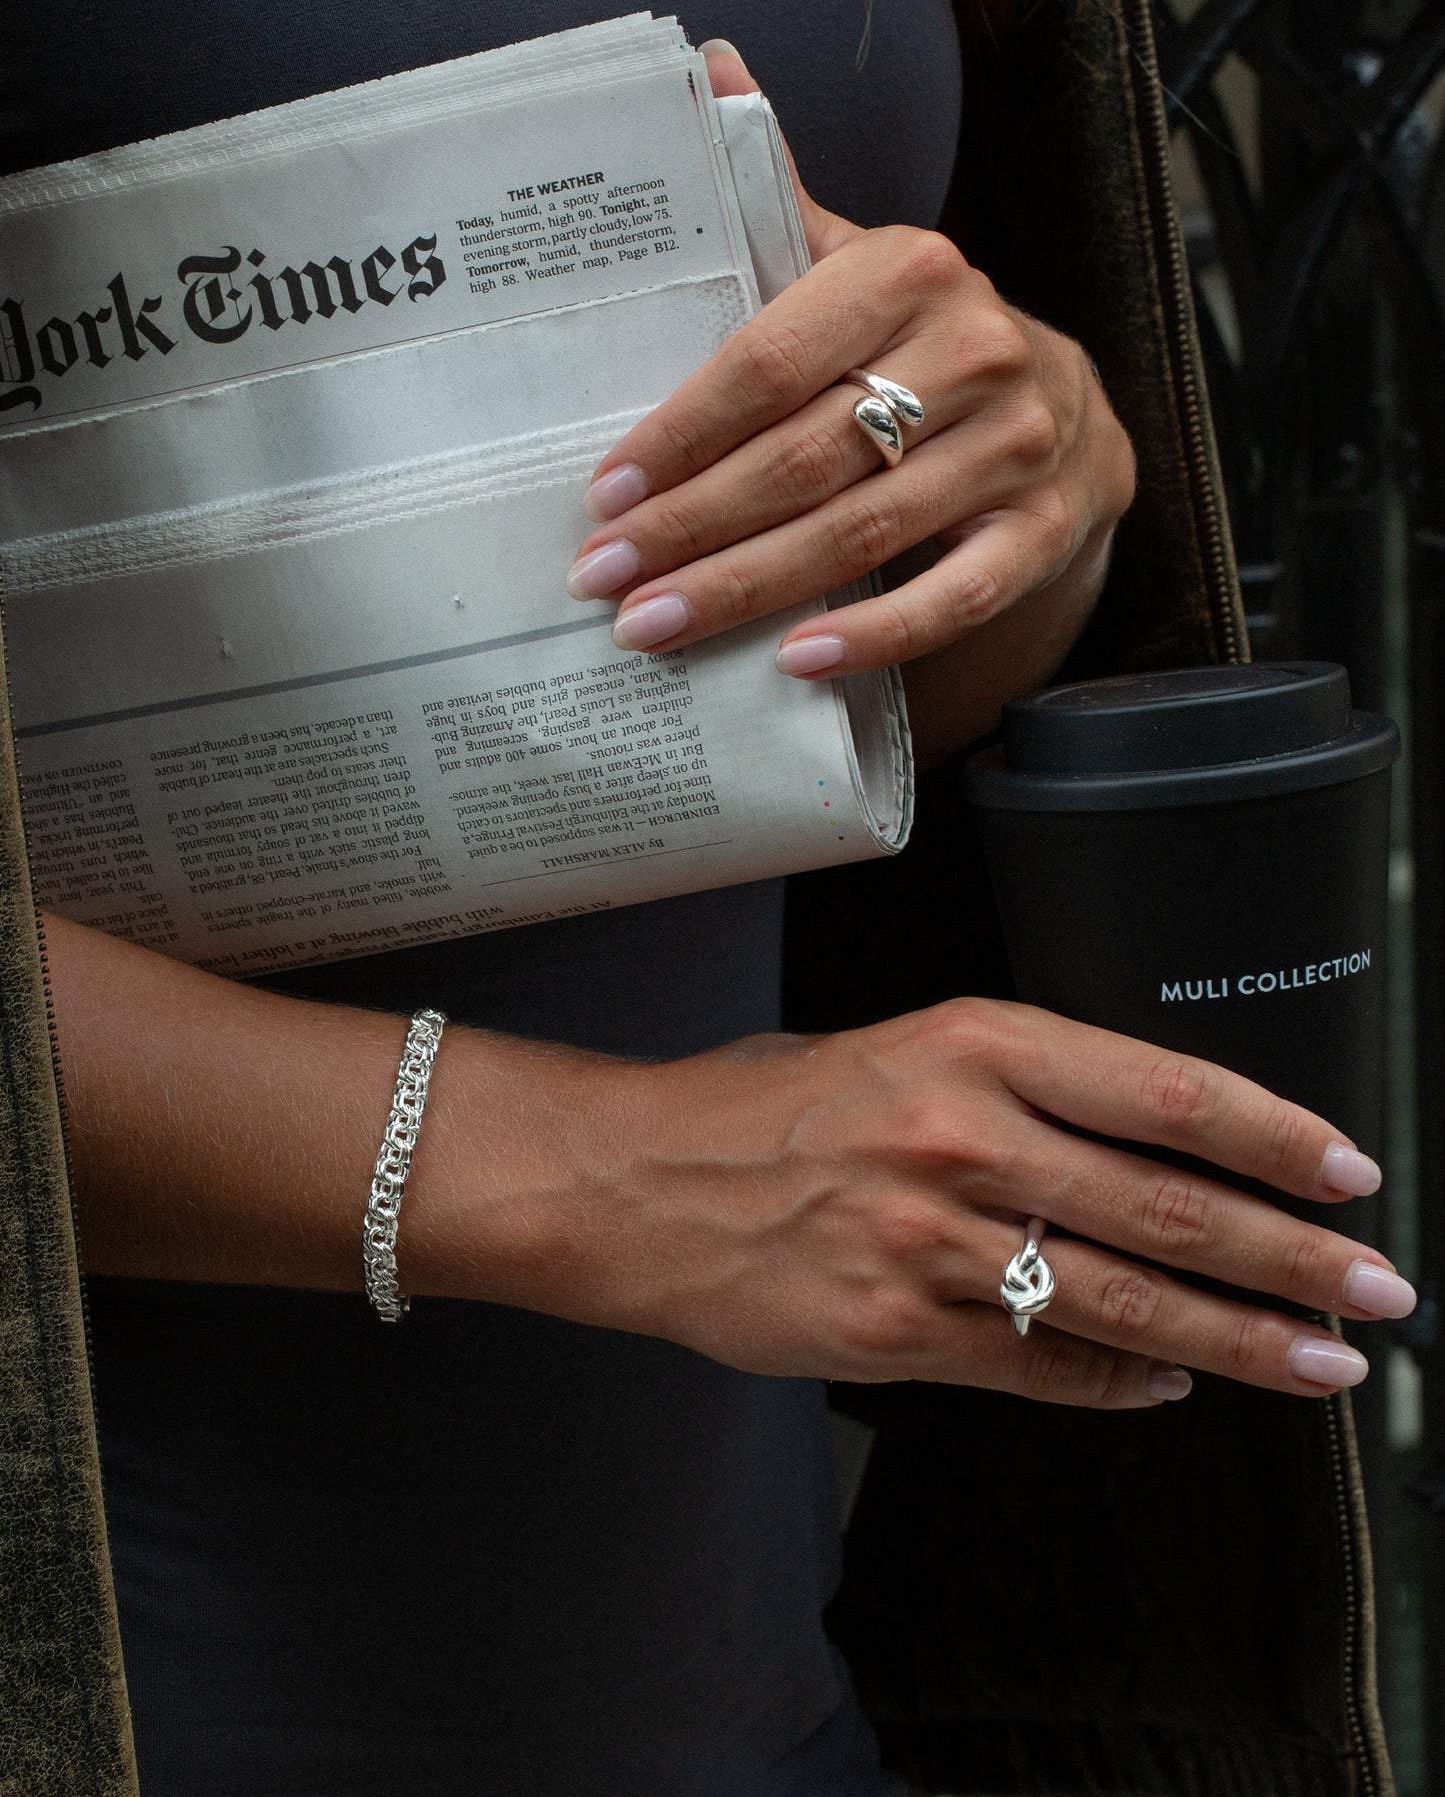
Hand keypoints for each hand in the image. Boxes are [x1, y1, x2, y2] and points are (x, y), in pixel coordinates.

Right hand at [481, 999, 1409, 1406]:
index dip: (1276, 1138)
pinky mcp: (897, 1336)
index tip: (1346, 1174)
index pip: (1165, 1092)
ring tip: (1322, 1366)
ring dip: (1241, 1346)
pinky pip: (1043, 1373)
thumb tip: (1146, 1145)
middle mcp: (962, 1139)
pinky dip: (1124, 1388)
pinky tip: (1175, 1390)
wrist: (636, 1181)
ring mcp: (930, 1246)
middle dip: (1295, 1261)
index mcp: (969, 1044)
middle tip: (1377, 1291)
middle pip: (1170, 1209)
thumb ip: (1018, 1087)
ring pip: (1125, 1305)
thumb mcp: (896, 1045)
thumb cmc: (761, 1104)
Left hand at [565, 41, 1134, 689]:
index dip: (681, 430)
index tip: (604, 490)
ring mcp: (1017, 446)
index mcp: (912, 269)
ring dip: (750, 589)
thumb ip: (777, 199)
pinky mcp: (1045, 531)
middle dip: (691, 526)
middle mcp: (976, 349)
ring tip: (655, 627)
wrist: (1063, 409)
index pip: (771, 359)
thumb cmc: (919, 340)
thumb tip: (706, 64)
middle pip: (806, 456)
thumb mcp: (858, 263)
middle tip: (604, 580)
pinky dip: (874, 634)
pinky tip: (795, 662)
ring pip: (865, 531)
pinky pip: (954, 598)